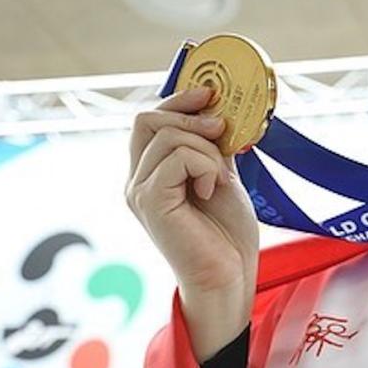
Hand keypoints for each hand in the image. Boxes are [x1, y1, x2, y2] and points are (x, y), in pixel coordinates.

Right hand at [125, 86, 258, 358]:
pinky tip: (212, 190)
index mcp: (151, 172)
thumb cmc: (227, 234)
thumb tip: (220, 113)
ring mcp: (139, 190)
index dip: (178, 100)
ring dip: (207, 149)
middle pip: (148, 118)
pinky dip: (204, 166)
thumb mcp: (223, 178)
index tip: (210, 92)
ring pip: (169, 136)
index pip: (150, 119)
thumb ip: (213, 148)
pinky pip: (177, 157)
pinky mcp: (150, 201)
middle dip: (191, 116)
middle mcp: (137, 179)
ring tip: (219, 179)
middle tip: (222, 131)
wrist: (230, 275)